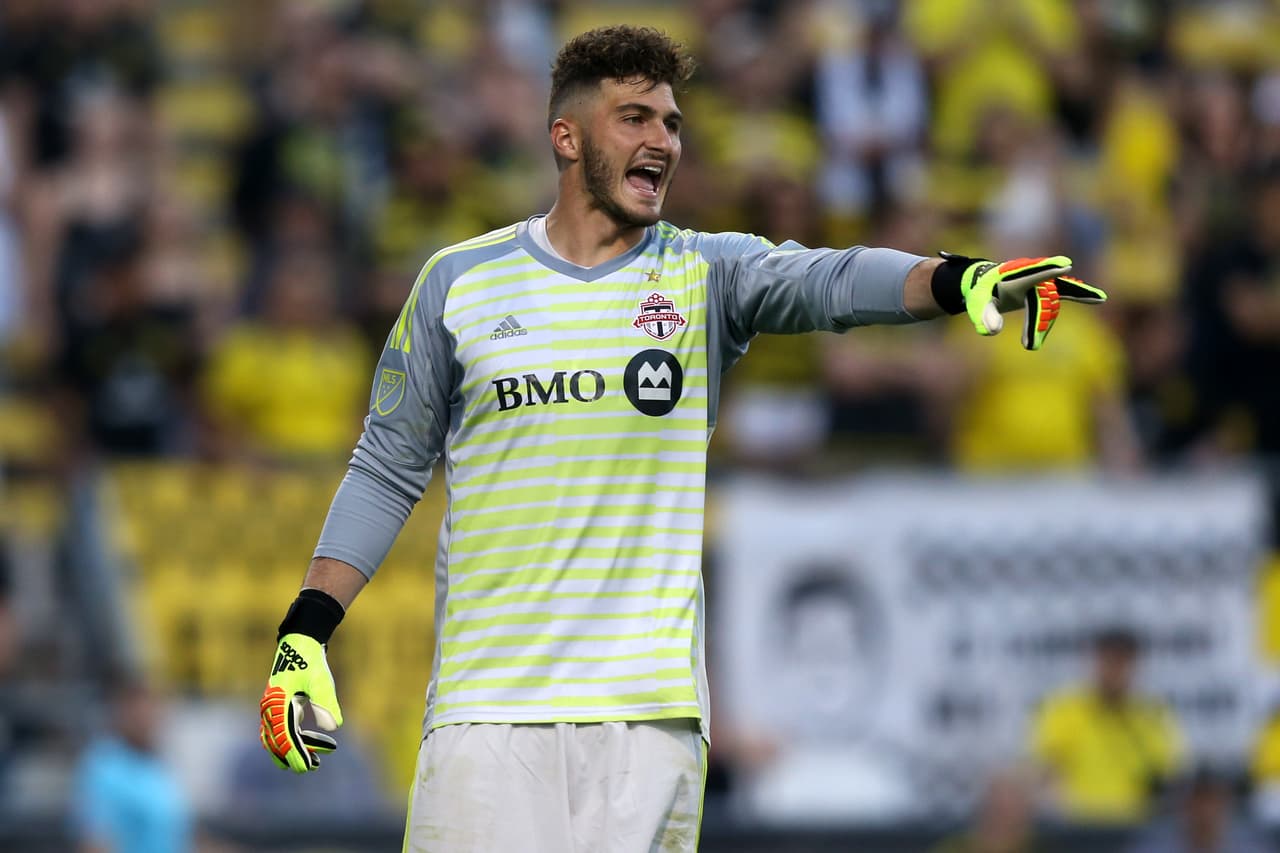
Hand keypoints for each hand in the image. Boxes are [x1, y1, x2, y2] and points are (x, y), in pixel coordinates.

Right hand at [259, 633, 342, 771]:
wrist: (299, 643)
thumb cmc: (310, 661)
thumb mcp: (321, 680)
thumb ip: (327, 702)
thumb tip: (335, 725)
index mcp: (277, 703)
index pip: (285, 736)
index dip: (296, 754)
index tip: (308, 767)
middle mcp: (270, 708)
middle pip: (278, 742)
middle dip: (295, 756)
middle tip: (314, 768)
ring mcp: (271, 708)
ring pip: (278, 739)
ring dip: (295, 750)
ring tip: (317, 761)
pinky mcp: (277, 707)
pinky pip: (281, 731)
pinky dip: (294, 741)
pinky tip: (310, 746)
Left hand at [958, 255, 1106, 350]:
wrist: (986, 282)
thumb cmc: (982, 293)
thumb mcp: (977, 304)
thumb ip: (984, 316)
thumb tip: (993, 331)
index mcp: (1012, 276)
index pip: (1031, 274)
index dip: (1048, 270)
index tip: (1066, 265)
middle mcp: (1030, 274)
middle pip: (1044, 298)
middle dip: (1038, 323)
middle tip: (1029, 347)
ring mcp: (1042, 279)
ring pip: (1056, 298)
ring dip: (1054, 315)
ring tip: (1062, 323)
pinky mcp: (1048, 286)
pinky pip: (1067, 291)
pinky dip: (1081, 294)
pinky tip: (1100, 298)